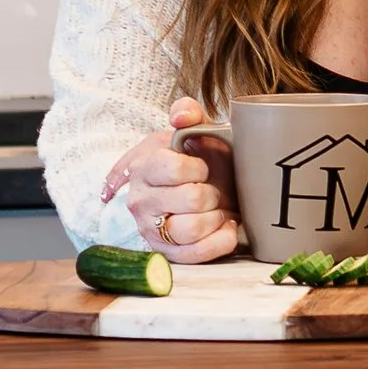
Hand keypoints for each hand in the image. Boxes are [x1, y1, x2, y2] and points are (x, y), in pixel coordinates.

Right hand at [101, 101, 241, 261]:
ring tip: (216, 208)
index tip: (201, 168)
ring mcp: (151, 230)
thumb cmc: (197, 159)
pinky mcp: (167, 253)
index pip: (173, 169)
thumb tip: (183, 115)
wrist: (199, 187)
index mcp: (144, 167)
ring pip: (192, 229)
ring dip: (215, 217)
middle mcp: (140, 201)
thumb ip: (188, 114)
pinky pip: (197, 254)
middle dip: (210, 192)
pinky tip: (226, 226)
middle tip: (210, 189)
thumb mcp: (193, 131)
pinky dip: (221, 240)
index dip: (197, 168)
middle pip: (191, 200)